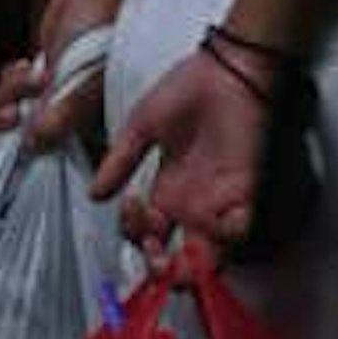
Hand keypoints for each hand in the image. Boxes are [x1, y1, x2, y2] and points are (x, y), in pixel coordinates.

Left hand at [0, 0, 114, 146]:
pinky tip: (24, 67)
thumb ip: (56, 118)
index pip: (49, 154)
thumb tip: (30, 145)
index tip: (17, 138)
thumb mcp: (78, 85)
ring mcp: (50, 93)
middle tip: (14, 111)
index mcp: (82, 127)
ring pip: (14, 109)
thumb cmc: (97, 43)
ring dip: (11, 93)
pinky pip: (13, 86)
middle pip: (22, 135)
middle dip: (10, 122)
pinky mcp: (40, 71)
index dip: (28, 149)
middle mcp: (65, 115)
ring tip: (30, 76)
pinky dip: (12, 78)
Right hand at [91, 39, 269, 247]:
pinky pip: (237, 231)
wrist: (224, 69)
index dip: (136, 232)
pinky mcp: (243, 194)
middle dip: (160, 269)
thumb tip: (94, 195)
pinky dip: (224, 237)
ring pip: (205, 256)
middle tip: (152, 255)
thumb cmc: (185, 90)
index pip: (148, 232)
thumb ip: (119, 161)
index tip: (129, 206)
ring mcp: (216, 203)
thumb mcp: (141, 125)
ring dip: (189, 267)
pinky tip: (208, 224)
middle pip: (175, 256)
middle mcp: (190, 205)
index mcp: (166, 191)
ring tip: (174, 260)